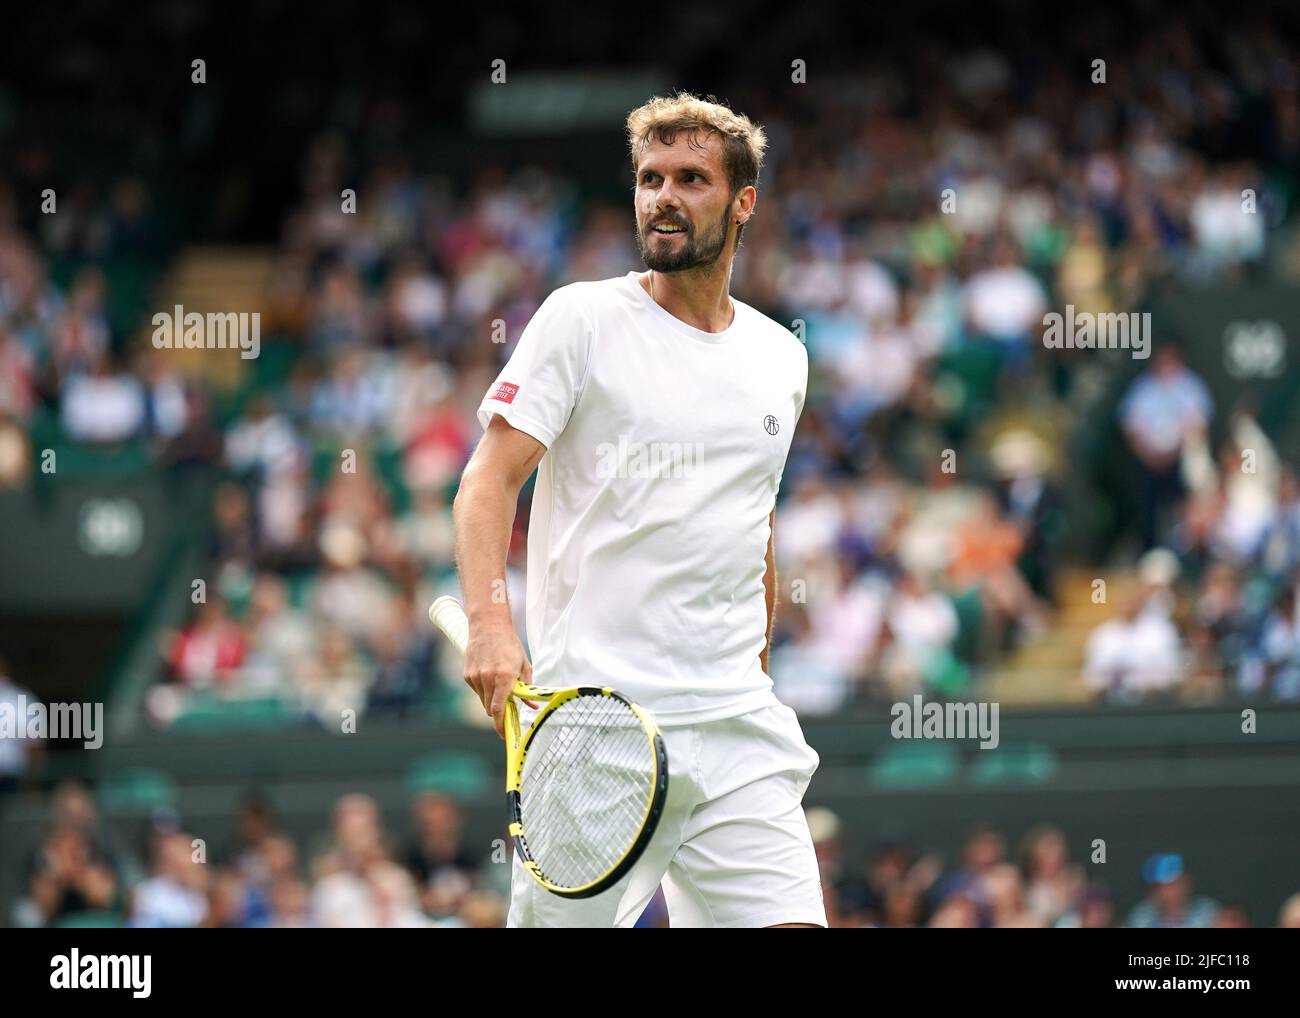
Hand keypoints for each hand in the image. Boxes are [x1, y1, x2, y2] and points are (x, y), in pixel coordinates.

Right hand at [463, 622, 532, 738]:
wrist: (488, 626)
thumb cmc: (510, 645)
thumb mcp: (524, 665)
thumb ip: (527, 687)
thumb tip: (533, 706)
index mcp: (504, 677)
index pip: (499, 709)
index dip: (501, 725)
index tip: (505, 734)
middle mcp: (487, 679)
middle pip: (490, 709)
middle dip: (499, 712)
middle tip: (508, 707)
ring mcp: (475, 677)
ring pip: (483, 701)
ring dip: (491, 699)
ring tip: (499, 683)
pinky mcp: (467, 675)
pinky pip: (477, 691)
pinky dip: (484, 690)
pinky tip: (489, 675)